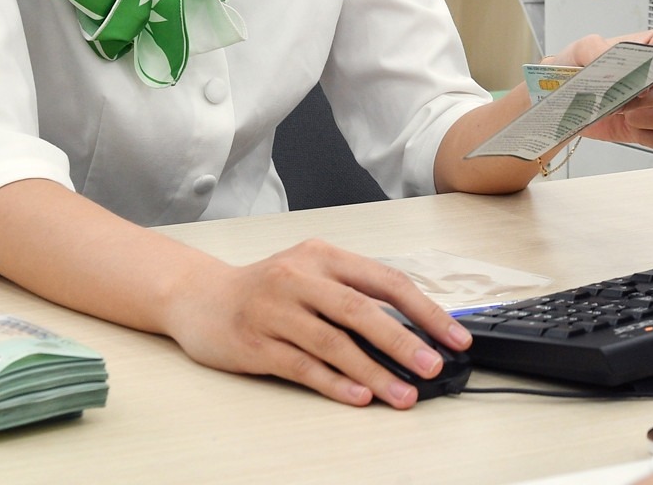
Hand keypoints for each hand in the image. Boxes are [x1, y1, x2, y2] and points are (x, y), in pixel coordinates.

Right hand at [161, 237, 469, 408]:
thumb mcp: (312, 275)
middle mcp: (301, 278)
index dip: (424, 310)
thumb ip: (355, 295)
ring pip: (334, 343)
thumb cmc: (267, 288)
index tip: (453, 337)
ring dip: (373, 371)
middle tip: (432, 367)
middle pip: (361, 311)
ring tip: (402, 394)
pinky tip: (359, 396)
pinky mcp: (256, 342)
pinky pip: (302, 365)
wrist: (199, 296)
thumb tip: (413, 331)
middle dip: (403, 341)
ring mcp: (276, 310)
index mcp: (325, 256)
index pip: (386, 281)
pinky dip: (334, 382)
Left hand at [546, 27, 652, 152]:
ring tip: (625, 112)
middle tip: (622, 99)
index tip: (641, 78)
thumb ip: (596, 50)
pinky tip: (631, 126)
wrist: (568, 96)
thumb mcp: (582, 49)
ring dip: (647, 119)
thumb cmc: (581, 67)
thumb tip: (616, 69)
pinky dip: (650, 137)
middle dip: (646, 99)